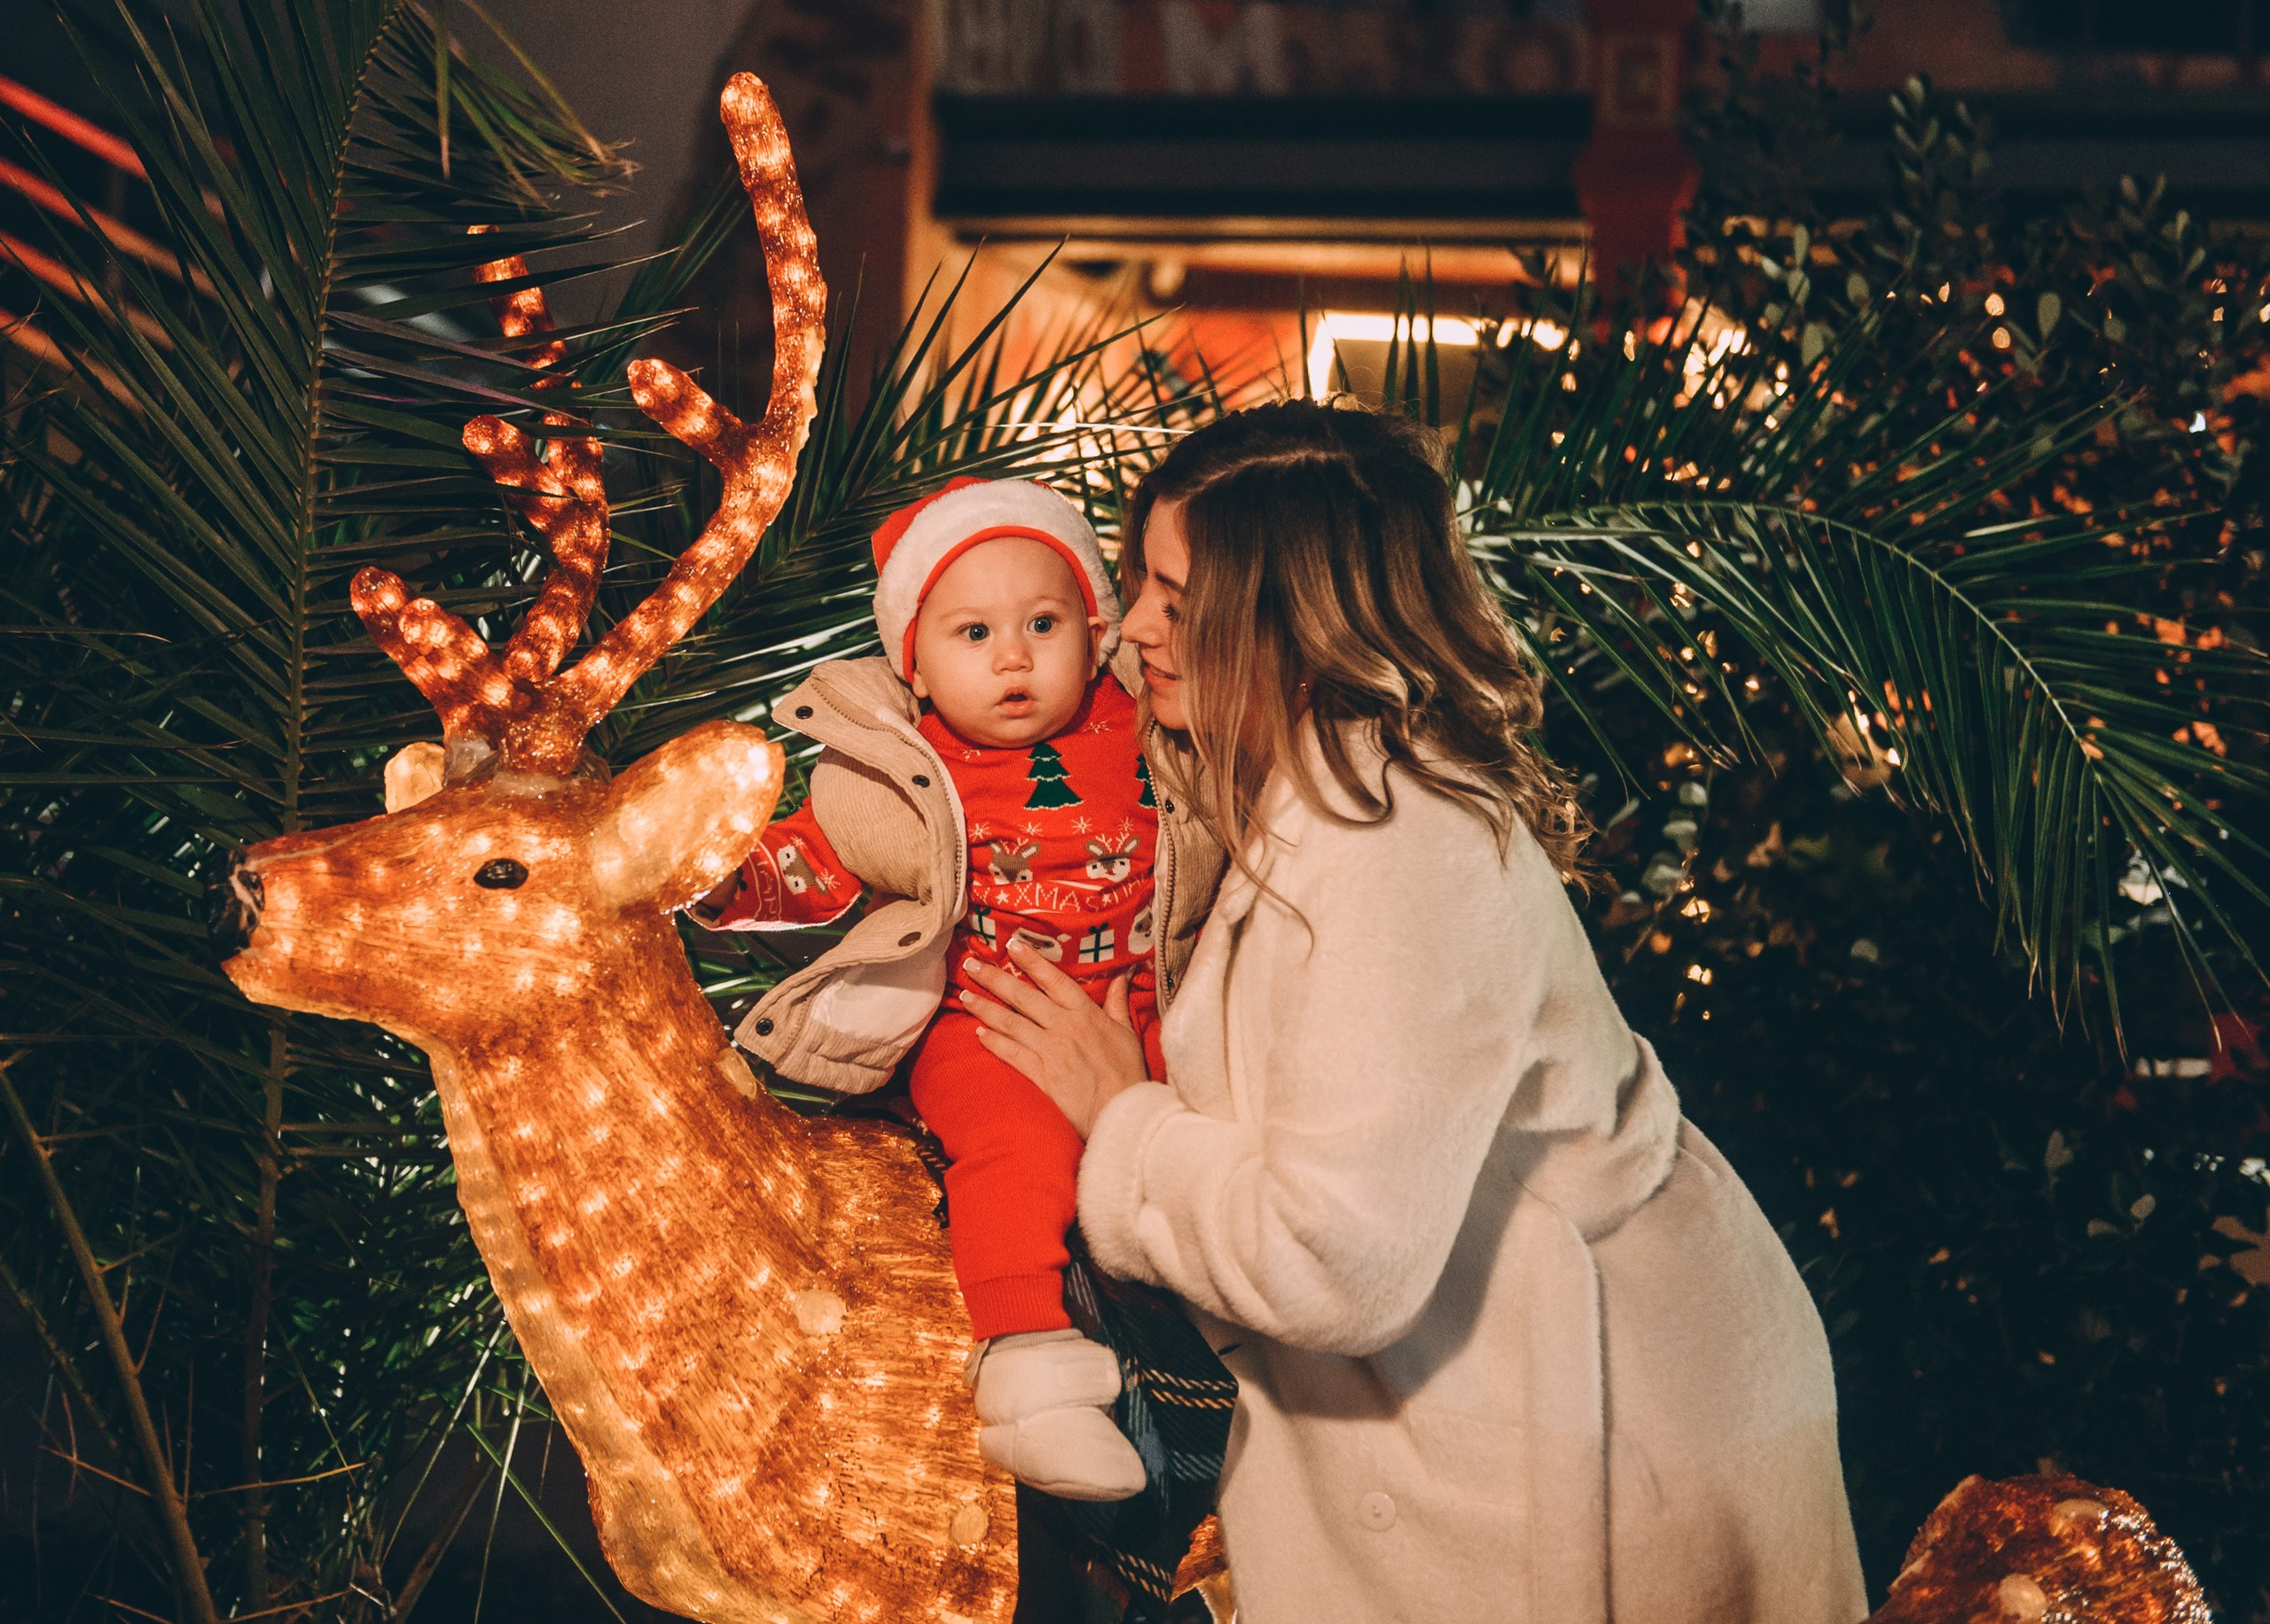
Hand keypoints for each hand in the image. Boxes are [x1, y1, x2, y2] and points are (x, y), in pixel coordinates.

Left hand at [960, 938, 1148, 1138]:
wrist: (1122, 1110)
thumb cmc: (1128, 1073)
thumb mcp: (1127, 1032)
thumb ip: (1118, 1001)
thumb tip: (1124, 973)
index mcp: (1085, 1012)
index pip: (1053, 979)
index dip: (1031, 960)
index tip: (1010, 944)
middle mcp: (1063, 1026)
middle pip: (1022, 996)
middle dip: (994, 978)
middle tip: (972, 964)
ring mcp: (1050, 1050)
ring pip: (1010, 1022)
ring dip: (985, 1008)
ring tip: (965, 995)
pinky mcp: (1041, 1074)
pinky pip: (1011, 1053)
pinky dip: (993, 1042)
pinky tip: (978, 1034)